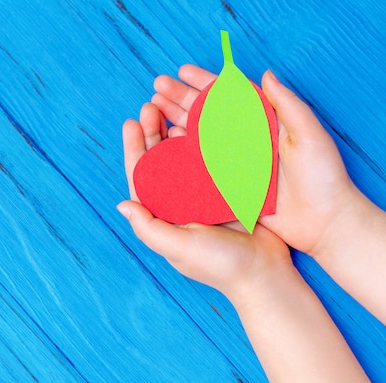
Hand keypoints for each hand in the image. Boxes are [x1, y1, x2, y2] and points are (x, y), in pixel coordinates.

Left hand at [118, 102, 291, 300]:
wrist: (264, 273)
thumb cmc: (219, 264)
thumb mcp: (180, 248)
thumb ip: (150, 228)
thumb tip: (122, 204)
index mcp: (164, 216)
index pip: (141, 178)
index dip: (134, 149)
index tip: (132, 122)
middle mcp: (180, 203)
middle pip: (160, 161)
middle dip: (153, 133)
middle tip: (151, 106)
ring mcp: (203, 195)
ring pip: (183, 155)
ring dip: (175, 130)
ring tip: (171, 106)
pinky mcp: (226, 189)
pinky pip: (210, 158)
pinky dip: (203, 140)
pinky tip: (200, 122)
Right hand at [151, 65, 366, 256]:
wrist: (324, 221)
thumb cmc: (324, 176)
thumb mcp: (309, 135)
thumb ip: (287, 104)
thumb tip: (265, 74)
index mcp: (265, 123)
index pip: (230, 96)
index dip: (205, 82)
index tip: (182, 72)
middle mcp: (247, 140)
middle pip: (208, 114)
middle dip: (182, 99)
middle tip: (157, 87)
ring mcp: (237, 163)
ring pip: (200, 137)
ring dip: (177, 122)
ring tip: (154, 109)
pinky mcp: (231, 186)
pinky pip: (203, 167)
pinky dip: (184, 153)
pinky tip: (167, 142)